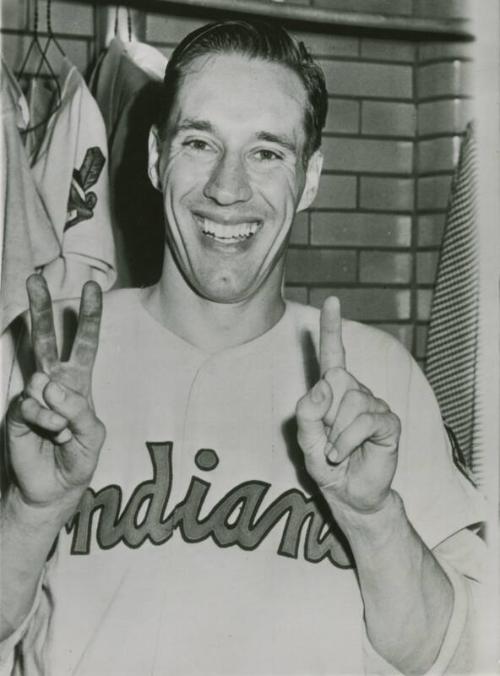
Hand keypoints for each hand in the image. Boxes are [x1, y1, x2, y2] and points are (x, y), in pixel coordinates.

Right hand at [6, 275, 104, 511]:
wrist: (53, 489)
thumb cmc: (78, 458)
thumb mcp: (92, 434)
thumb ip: (78, 409)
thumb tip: (49, 384)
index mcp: (78, 382)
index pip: (84, 343)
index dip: (89, 317)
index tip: (93, 288)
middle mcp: (54, 382)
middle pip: (46, 339)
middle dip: (41, 308)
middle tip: (32, 279)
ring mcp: (33, 395)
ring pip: (38, 375)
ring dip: (56, 407)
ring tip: (63, 431)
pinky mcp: (17, 411)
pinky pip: (31, 405)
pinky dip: (46, 420)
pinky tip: (52, 433)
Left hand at [296, 297, 399, 514]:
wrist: (349, 493)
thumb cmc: (326, 463)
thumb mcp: (305, 440)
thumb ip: (306, 413)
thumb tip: (324, 385)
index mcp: (332, 390)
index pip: (332, 354)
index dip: (331, 328)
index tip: (332, 301)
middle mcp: (355, 390)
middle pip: (337, 380)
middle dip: (325, 413)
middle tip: (326, 436)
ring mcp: (374, 404)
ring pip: (350, 402)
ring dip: (335, 433)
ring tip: (336, 450)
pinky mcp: (388, 422)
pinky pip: (366, 421)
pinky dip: (347, 440)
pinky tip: (343, 454)